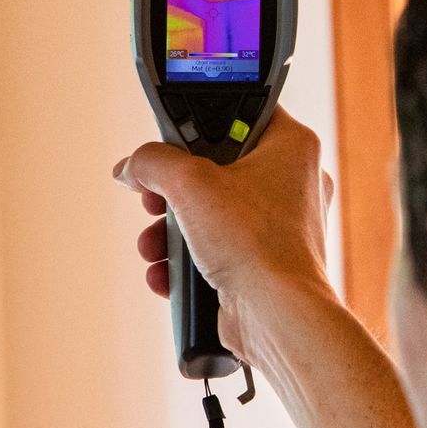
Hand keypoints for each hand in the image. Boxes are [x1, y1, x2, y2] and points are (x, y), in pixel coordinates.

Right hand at [114, 109, 337, 366]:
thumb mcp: (188, 183)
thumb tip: (132, 167)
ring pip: (213, 213)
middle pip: (217, 168)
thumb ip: (152, 162)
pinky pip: (219, 249)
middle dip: (172, 192)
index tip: (169, 138)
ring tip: (153, 247)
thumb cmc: (255, 244)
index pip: (239, 112)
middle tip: (154, 198)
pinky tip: (167, 274)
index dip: (198, 122)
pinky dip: (188, 261)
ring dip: (171, 232)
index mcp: (292, 145)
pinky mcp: (267, 261)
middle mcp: (294, 181)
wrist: (276, 315)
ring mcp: (283, 225)